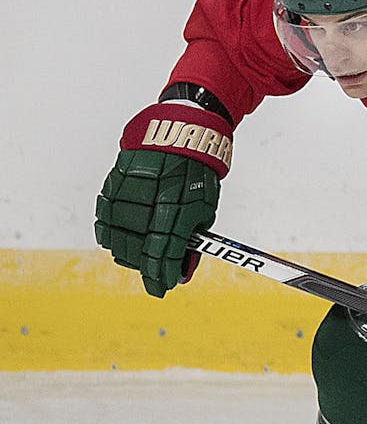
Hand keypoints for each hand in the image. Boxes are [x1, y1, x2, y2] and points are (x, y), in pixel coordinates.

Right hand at [95, 148, 219, 297]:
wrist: (179, 136)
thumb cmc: (198, 174)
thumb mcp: (205, 209)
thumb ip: (193, 241)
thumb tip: (183, 271)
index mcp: (176, 211)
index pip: (163, 254)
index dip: (162, 276)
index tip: (164, 287)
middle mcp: (149, 205)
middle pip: (138, 250)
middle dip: (146, 268)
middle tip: (154, 274)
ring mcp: (128, 195)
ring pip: (117, 237)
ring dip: (128, 254)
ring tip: (138, 258)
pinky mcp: (114, 186)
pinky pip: (105, 218)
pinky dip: (109, 234)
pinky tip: (116, 241)